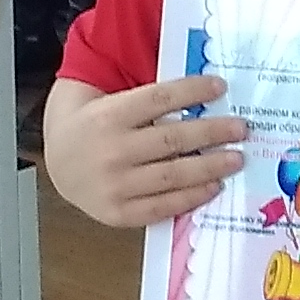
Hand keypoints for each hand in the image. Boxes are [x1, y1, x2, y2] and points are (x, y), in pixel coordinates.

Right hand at [40, 69, 248, 228]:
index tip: (221, 87)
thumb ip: (148, 101)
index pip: (159, 98)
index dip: (193, 91)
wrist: (57, 163)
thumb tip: (203, 94)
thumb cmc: (94, 127)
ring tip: (236, 160)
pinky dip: (191, 198)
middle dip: (213, 133)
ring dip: (210, 167)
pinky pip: (162, 206)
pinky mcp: (118, 212)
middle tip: (241, 130)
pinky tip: (213, 187)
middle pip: (172, 139)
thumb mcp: (111, 103)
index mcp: (109, 115)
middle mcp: (112, 151)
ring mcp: (114, 185)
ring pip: (172, 175)